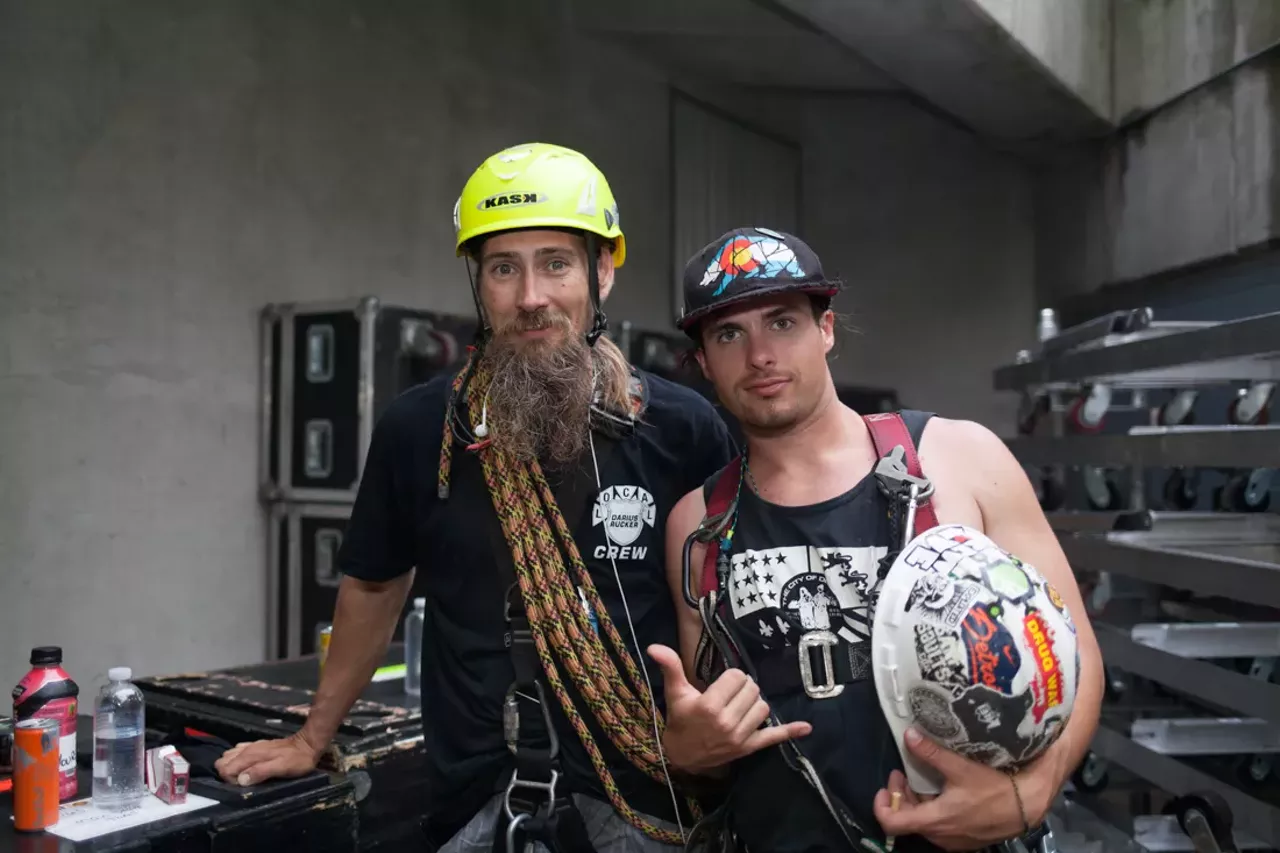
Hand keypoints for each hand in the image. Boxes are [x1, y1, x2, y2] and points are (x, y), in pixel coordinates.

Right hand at [214, 731, 320, 786]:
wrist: (308, 744)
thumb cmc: (297, 759)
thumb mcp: (281, 768)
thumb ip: (260, 772)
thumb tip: (241, 780)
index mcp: (250, 755)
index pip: (224, 769)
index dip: (230, 780)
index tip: (243, 786)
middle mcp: (246, 749)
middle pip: (222, 762)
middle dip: (228, 774)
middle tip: (244, 782)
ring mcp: (250, 747)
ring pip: (228, 757)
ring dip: (232, 768)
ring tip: (247, 777)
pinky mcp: (256, 746)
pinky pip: (237, 753)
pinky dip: (238, 762)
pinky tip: (249, 768)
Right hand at [648, 644, 810, 774]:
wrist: (681, 756)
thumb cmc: (680, 720)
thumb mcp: (675, 692)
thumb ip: (670, 667)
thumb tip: (655, 646)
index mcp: (710, 706)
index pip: (737, 677)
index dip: (731, 677)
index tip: (721, 683)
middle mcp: (727, 722)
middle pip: (752, 689)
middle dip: (743, 687)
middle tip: (730, 694)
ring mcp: (740, 737)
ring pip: (763, 707)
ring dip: (755, 702)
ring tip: (740, 704)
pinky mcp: (750, 748)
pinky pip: (773, 738)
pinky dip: (790, 731)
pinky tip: (806, 727)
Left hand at [873, 728, 1051, 851]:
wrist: (1027, 805)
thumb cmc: (994, 789)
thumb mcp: (960, 767)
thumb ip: (931, 752)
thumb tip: (909, 735)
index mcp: (933, 821)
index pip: (892, 823)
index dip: (881, 805)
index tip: (885, 785)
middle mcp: (940, 836)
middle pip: (906, 819)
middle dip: (900, 795)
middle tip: (904, 773)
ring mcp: (953, 840)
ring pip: (924, 822)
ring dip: (917, 801)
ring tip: (922, 777)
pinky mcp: (965, 838)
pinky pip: (940, 825)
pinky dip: (934, 808)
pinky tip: (943, 789)